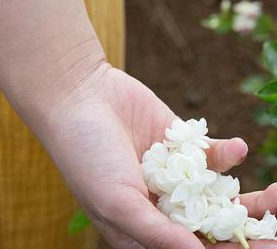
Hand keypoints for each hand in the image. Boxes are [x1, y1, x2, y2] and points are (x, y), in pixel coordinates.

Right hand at [41, 63, 276, 248]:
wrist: (78, 95)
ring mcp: (171, 173)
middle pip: (211, 225)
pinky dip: (226, 154)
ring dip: (250, 196)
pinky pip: (210, 154)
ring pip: (218, 193)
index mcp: (140, 227)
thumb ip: (157, 233)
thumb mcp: (116, 201)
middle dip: (246, 228)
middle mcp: (158, 204)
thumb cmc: (85, 155)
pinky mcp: (178, 142)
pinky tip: (235, 148)